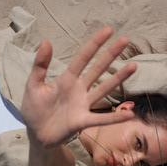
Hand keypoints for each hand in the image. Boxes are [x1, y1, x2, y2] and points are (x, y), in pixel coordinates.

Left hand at [21, 27, 136, 148]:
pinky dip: (115, 117)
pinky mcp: (83, 122)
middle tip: (125, 40)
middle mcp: (79, 89)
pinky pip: (101, 119)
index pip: (83, 58)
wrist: (36, 134)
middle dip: (111, 54)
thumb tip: (46, 41)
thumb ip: (40, 65)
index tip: (108, 30)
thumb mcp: (33, 85)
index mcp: (67, 79)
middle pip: (98, 69)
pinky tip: (129, 114)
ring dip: (119, 78)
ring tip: (133, 66)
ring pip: (104, 89)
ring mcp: (83, 105)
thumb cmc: (34, 109)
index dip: (94, 44)